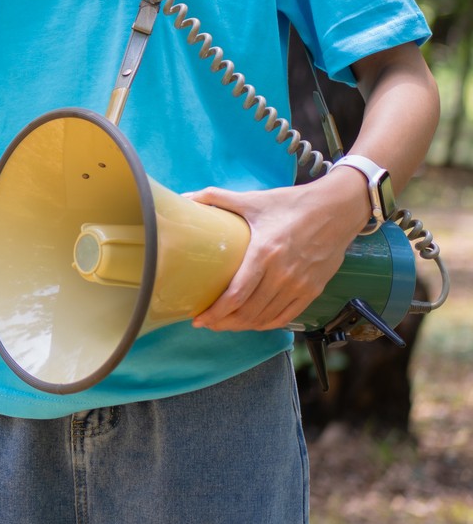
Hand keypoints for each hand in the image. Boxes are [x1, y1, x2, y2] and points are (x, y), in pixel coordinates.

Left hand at [190, 172, 371, 331]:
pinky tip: (254, 323)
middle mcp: (283, 274)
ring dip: (243, 326)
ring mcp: (300, 285)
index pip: (236, 295)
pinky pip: (287, 316)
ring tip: (225, 324)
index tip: (199, 318)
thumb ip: (217, 198)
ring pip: (266, 318)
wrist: (337, 209)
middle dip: (224, 322)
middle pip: (248, 312)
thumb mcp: (253, 199)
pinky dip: (267, 324)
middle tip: (207, 323)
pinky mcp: (314, 290)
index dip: (215, 312)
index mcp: (264, 253)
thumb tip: (185, 197)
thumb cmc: (293, 204)